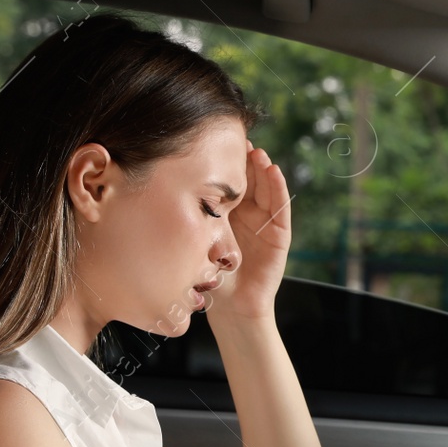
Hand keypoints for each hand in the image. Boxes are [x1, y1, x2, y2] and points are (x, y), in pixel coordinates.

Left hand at [210, 140, 292, 321]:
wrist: (231, 307)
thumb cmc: (208, 278)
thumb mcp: (196, 240)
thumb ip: (192, 218)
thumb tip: (167, 188)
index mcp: (226, 214)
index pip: (227, 182)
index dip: (224, 163)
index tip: (214, 142)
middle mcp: (247, 215)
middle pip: (248, 180)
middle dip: (244, 160)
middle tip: (238, 138)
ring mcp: (264, 223)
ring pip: (265, 188)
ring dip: (263, 169)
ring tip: (257, 151)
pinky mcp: (279, 234)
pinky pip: (280, 207)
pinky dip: (278, 188)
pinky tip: (273, 171)